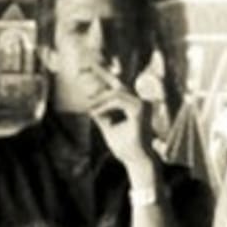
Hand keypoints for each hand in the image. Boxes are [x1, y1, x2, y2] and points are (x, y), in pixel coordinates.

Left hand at [84, 63, 158, 186]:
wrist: (137, 161)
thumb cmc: (125, 146)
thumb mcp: (108, 127)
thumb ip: (101, 113)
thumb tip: (89, 101)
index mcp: (133, 104)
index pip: (116, 86)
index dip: (103, 75)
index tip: (87, 68)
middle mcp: (140, 101)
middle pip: (117, 82)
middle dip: (100, 71)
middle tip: (84, 64)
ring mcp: (142, 104)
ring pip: (117, 93)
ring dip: (100, 98)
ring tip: (88, 105)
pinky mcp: (140, 110)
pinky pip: (118, 101)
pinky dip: (105, 105)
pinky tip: (94, 111)